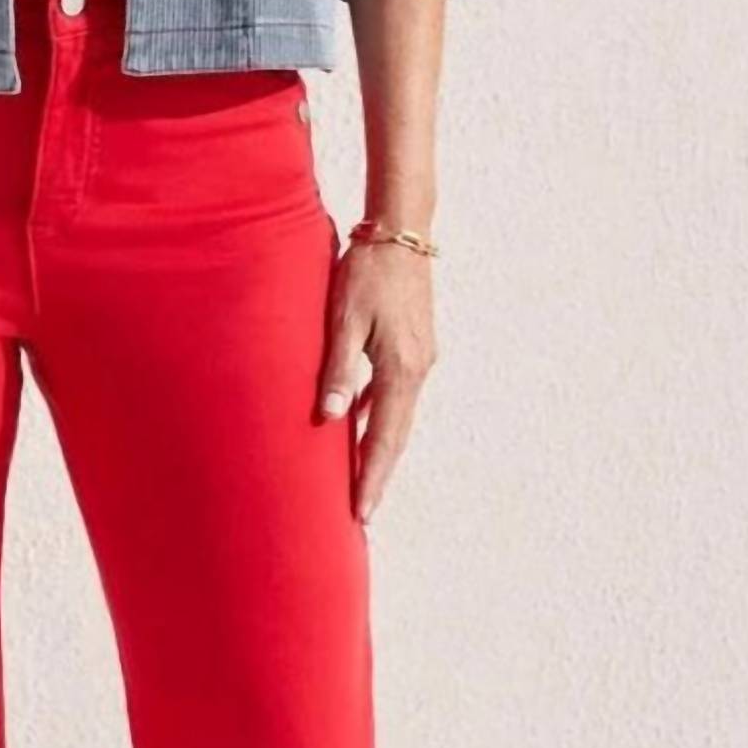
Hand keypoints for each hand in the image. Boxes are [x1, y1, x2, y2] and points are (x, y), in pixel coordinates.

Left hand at [316, 236, 436, 523]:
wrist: (400, 233)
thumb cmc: (367, 271)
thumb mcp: (344, 318)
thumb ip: (338, 368)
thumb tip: (329, 418)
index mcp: (402, 368)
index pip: (385, 437)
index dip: (372, 476)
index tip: (362, 513)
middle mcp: (418, 369)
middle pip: (396, 433)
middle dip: (377, 472)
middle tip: (361, 513)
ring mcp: (419, 357)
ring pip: (396, 414)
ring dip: (377, 445)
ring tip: (358, 478)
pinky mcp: (413, 345)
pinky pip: (393, 392)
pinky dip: (377, 414)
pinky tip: (355, 420)